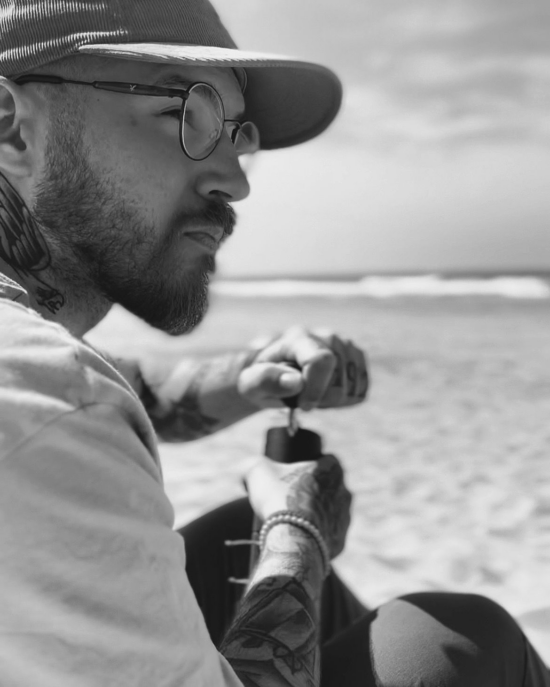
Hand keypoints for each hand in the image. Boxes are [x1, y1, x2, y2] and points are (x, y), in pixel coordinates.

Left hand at [237, 326, 367, 410]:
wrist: (275, 375)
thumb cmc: (262, 379)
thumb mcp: (251, 383)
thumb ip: (267, 380)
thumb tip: (296, 382)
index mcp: (298, 338)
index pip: (321, 360)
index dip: (316, 390)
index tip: (303, 406)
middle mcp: (327, 337)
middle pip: (339, 381)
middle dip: (320, 399)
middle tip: (301, 398)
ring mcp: (345, 347)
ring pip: (351, 388)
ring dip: (331, 400)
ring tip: (312, 393)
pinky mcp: (357, 360)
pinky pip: (360, 392)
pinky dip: (344, 400)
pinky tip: (326, 393)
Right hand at [245, 454, 351, 558]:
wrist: (291, 540)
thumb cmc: (279, 498)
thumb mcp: (257, 470)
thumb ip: (251, 464)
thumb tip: (244, 471)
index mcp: (332, 470)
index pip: (325, 460)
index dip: (308, 465)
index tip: (292, 473)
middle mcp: (344, 492)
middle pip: (327, 488)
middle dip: (311, 492)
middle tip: (288, 498)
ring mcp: (344, 518)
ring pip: (328, 512)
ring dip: (314, 514)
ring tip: (291, 521)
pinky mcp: (340, 541)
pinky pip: (327, 536)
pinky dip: (314, 536)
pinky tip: (298, 538)